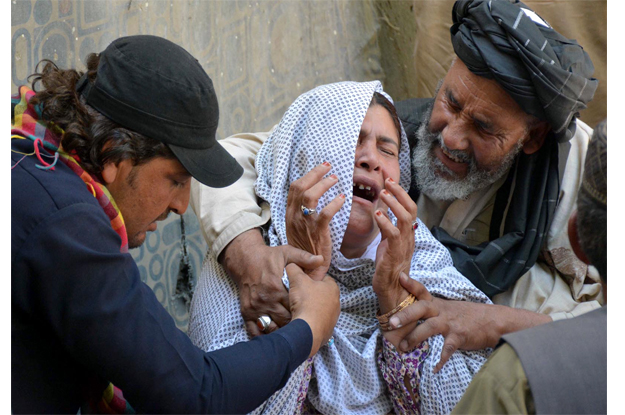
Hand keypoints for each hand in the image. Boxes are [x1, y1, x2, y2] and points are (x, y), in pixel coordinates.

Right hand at [220, 229, 323, 335]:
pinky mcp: (247, 312)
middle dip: (295, 323)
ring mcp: (255, 308)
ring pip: (272, 328)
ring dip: (282, 331)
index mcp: (276, 287)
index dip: (304, 311)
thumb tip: (321, 260)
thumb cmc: (268, 257)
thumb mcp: (286, 253)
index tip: (311, 314)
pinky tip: (274, 334)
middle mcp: (266, 300)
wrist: (245, 260)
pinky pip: (255, 330)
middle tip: (304, 326)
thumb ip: (304, 258)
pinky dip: (265, 335)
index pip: (294, 306)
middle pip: (285, 319)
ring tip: (292, 332)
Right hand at [286, 162, 345, 279]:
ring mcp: (305, 224)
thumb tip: (315, 194)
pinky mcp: (317, 232)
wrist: (305, 269)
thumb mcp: (298, 227)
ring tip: (335, 180)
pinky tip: (342, 199)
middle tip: (329, 168)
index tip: (321, 168)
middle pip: (301, 187)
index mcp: (290, 213)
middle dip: (315, 174)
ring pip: (310, 196)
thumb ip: (304, 211)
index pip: (294, 188)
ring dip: (324, 184)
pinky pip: (325, 213)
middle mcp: (295, 216)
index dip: (308, 175)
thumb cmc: (305, 247)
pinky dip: (334, 203)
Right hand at [287, 263, 339, 357]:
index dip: (311, 278)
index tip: (301, 281)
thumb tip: (291, 264)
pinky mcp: (328, 329)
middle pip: (321, 293)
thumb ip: (294, 269)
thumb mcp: (298, 280)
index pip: (323, 277)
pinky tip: (302, 319)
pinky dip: (311, 319)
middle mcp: (337, 302)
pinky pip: (318, 321)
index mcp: (333, 288)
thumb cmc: (306, 302)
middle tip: (298, 294)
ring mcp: (333, 317)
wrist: (308, 331)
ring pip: (320, 308)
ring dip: (311, 307)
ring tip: (298, 308)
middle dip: (310, 293)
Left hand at [372, 177, 417, 312]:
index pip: (409, 208)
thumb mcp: (387, 242)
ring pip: (405, 218)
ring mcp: (404, 245)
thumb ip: (387, 227)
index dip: (401, 193)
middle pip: (410, 209)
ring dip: (394, 204)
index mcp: (407, 233)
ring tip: (383, 193)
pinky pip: (393, 233)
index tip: (390, 181)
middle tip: (388, 181)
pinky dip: (385, 221)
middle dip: (400, 193)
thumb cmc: (387, 266)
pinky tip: (377, 213)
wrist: (391, 290)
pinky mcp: (395, 253)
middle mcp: (409, 237)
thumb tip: (382, 210)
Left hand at [390, 275, 551, 371]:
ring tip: (404, 347)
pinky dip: (441, 359)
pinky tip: (434, 368)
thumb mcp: (448, 308)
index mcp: (437, 304)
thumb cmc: (467, 316)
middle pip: (421, 308)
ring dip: (415, 337)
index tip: (399, 277)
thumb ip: (432, 310)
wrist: (494, 321)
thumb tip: (409, 315)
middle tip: (392, 322)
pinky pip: (448, 349)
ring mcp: (450, 324)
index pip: (422, 291)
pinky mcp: (460, 337)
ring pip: (430, 327)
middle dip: (405, 315)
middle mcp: (442, 311)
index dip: (411, 284)